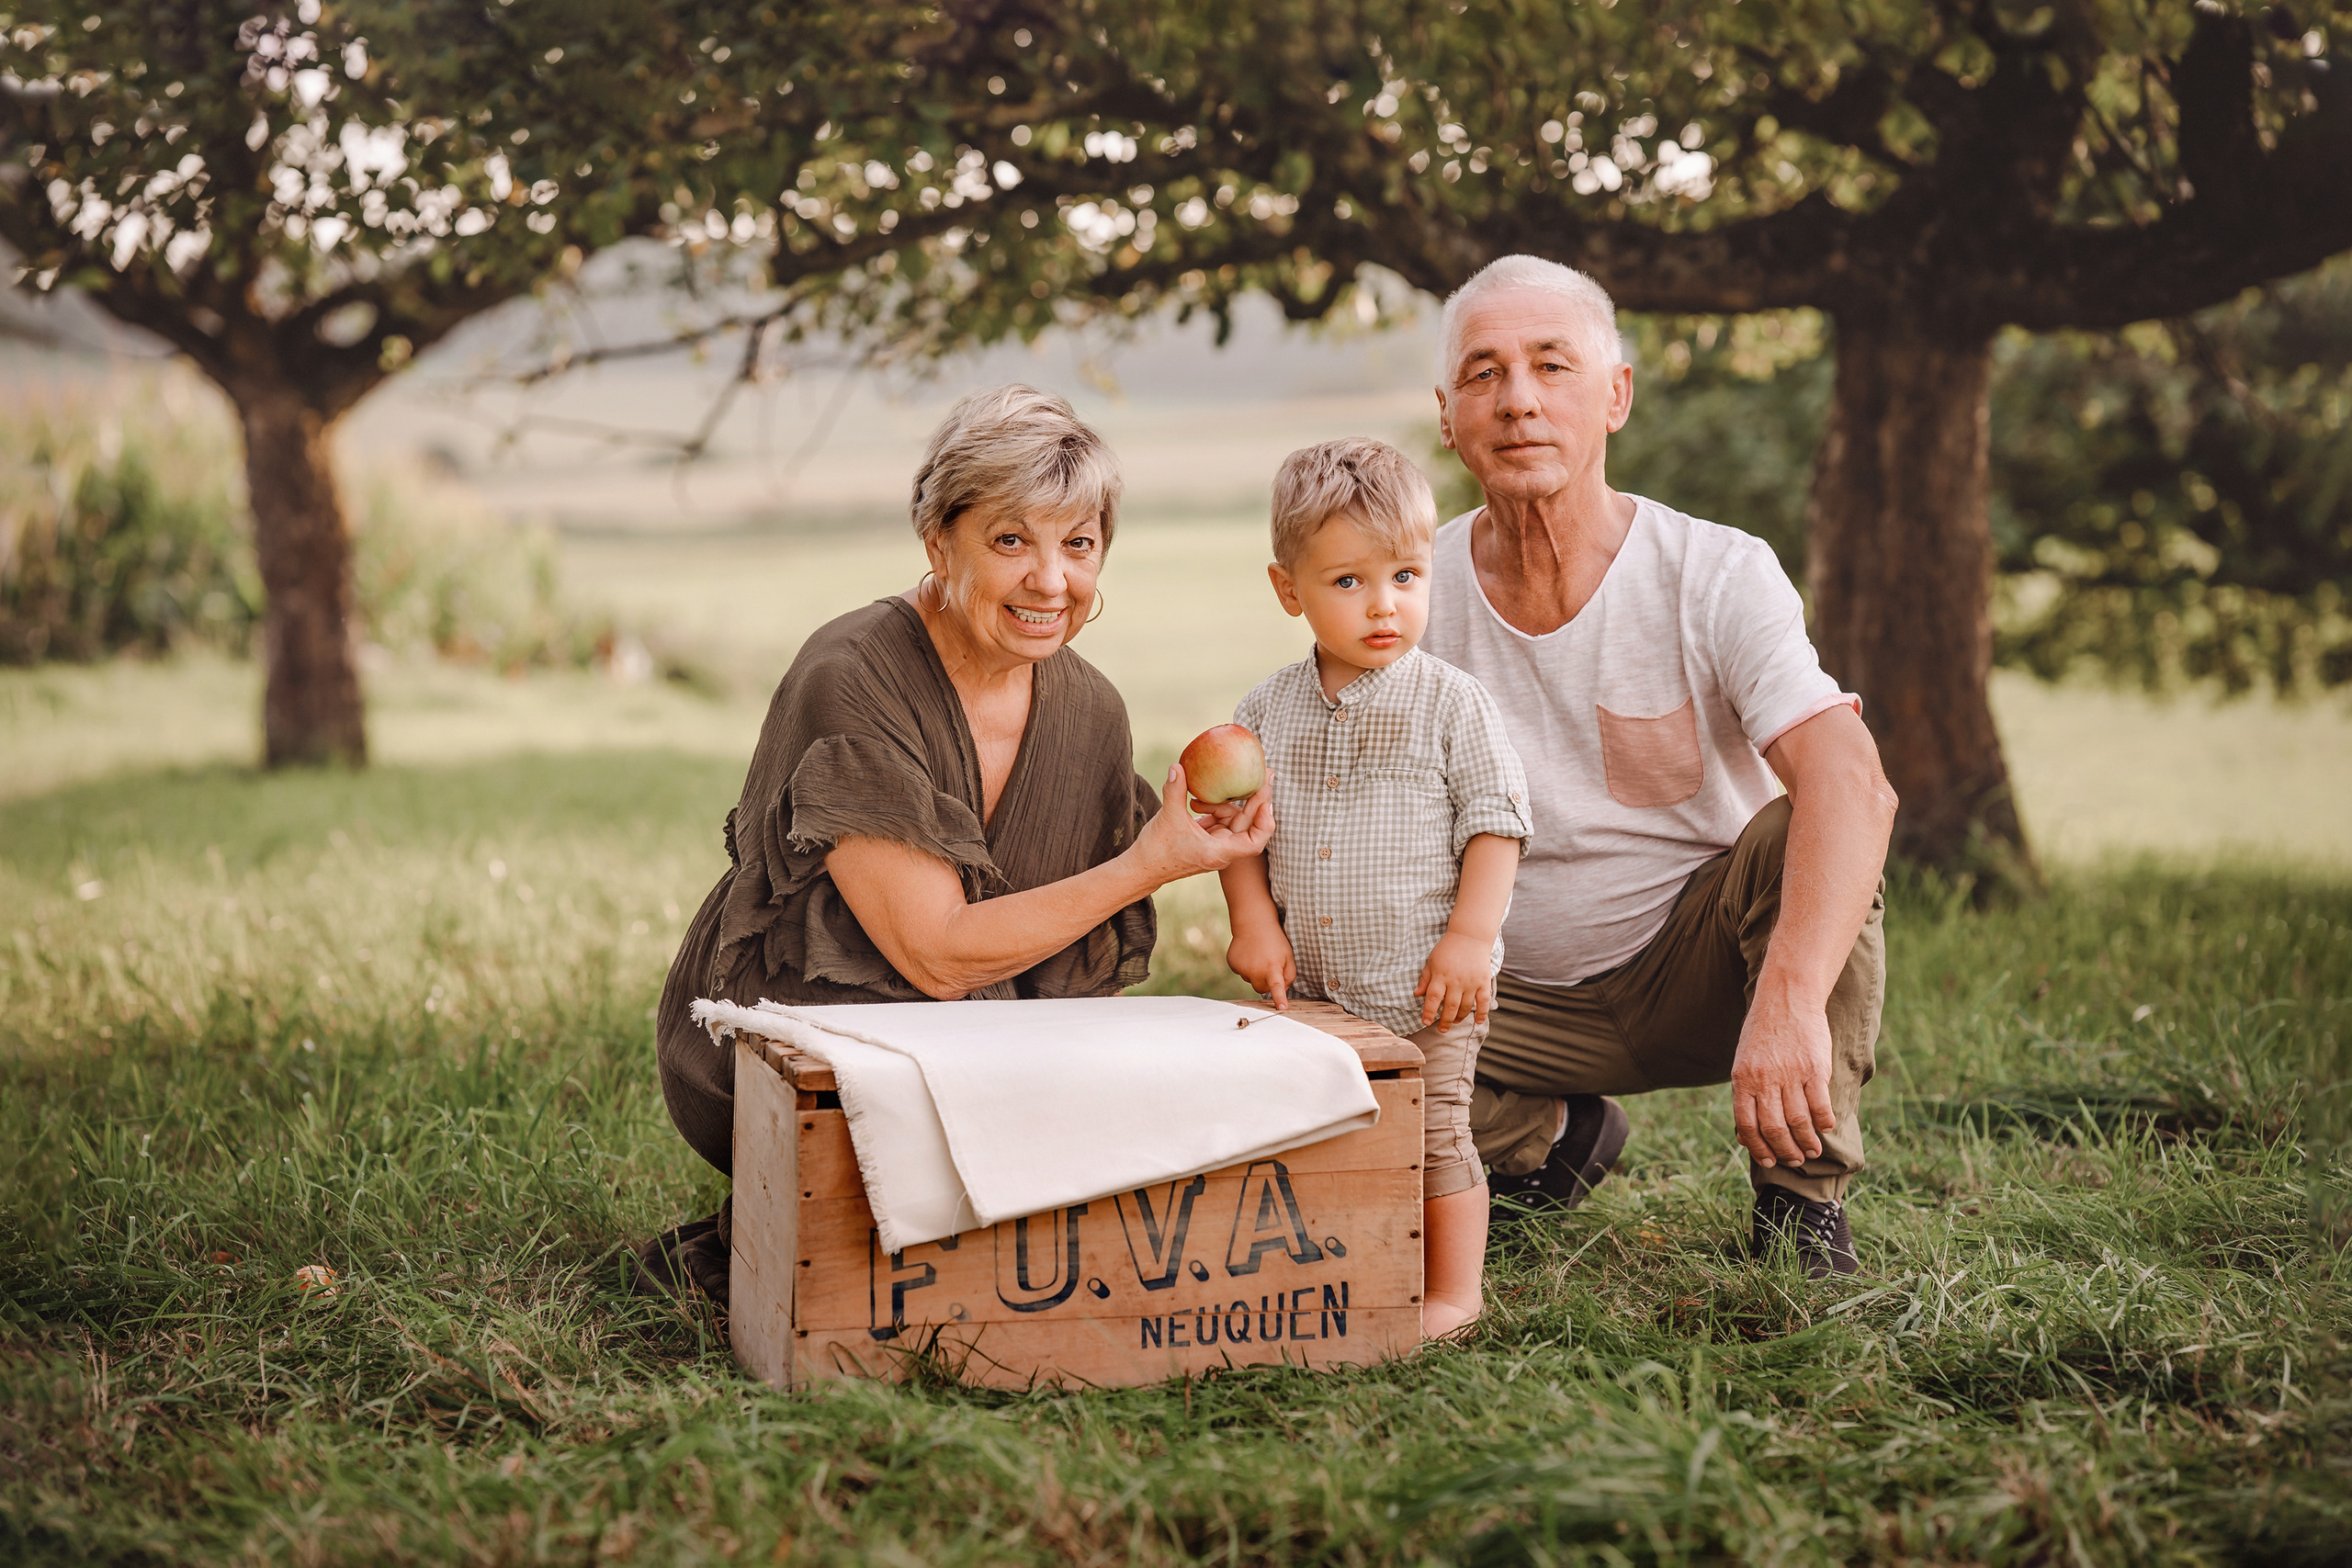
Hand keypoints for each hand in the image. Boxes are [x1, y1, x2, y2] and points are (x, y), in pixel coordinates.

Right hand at [1133, 768, 1273, 881]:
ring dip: (1221, 806)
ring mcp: (1216, 846)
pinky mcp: (1208, 841)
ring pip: (1232, 821)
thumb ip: (1175, 791)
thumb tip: (1177, 766)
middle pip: (1248, 825)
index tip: (1266, 800)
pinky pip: (1219, 822)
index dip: (1265, 822)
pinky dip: (1213, 810)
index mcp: (1218, 851)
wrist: (1143, 868)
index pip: (1254, 842)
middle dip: (1256, 800)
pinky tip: (1195, 803)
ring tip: (1196, 801)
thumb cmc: (1156, 851)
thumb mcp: (1167, 817)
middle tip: (1265, 773)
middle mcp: (1222, 850)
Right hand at [1225, 922, 1295, 1008]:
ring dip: (1255, 972)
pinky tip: (1248, 953)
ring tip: (1258, 955)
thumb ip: (1289, 975)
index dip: (1279, 999)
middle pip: (1261, 989)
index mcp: (1272, 968)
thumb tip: (1283, 990)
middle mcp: (1256, 970)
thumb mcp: (1288, 955)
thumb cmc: (1274, 940)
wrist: (1253, 923)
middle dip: (1266, 982)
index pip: (1277, 988)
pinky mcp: (1233, 965)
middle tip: (1269, 966)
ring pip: (1250, 980)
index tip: (1282, 1009)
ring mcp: (1242, 968)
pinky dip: (1244, 966)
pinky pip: (1240, 973)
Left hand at [1413, 932, 1494, 1029]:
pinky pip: (1484, 1001)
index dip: (1428, 1012)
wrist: (1470, 936)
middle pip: (1450, 1007)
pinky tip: (1478, 1021)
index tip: (1425, 1021)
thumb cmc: (1447, 948)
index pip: (1433, 998)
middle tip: (1441, 1029)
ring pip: (1466, 1007)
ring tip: (1454, 1022)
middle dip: (1444, 1021)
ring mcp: (1471, 982)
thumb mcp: (1431, 961)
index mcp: (1441, 975)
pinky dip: (1482, 1013)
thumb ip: (1425, 978)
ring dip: (1459, 1018)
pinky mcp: (1483, 982)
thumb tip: (1417, 994)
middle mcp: (1456, 981)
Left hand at [1730, 985, 1835, 1168]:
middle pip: (1774, 1128)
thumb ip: (1746, 1096)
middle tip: (1795, 1160)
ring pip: (1798, 1121)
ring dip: (1807, 1141)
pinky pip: (1820, 1104)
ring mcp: (1790, 1073)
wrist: (1787, 997)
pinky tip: (1826, 1127)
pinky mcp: (1814, 1067)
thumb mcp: (1743, 1062)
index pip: (1747, 1125)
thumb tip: (1744, 1135)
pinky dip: (1824, 1121)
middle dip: (1785, 1151)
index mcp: (1742, 1079)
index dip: (1758, 1148)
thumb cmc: (1763, 1033)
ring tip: (1812, 1150)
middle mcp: (1764, 1079)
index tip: (1770, 1162)